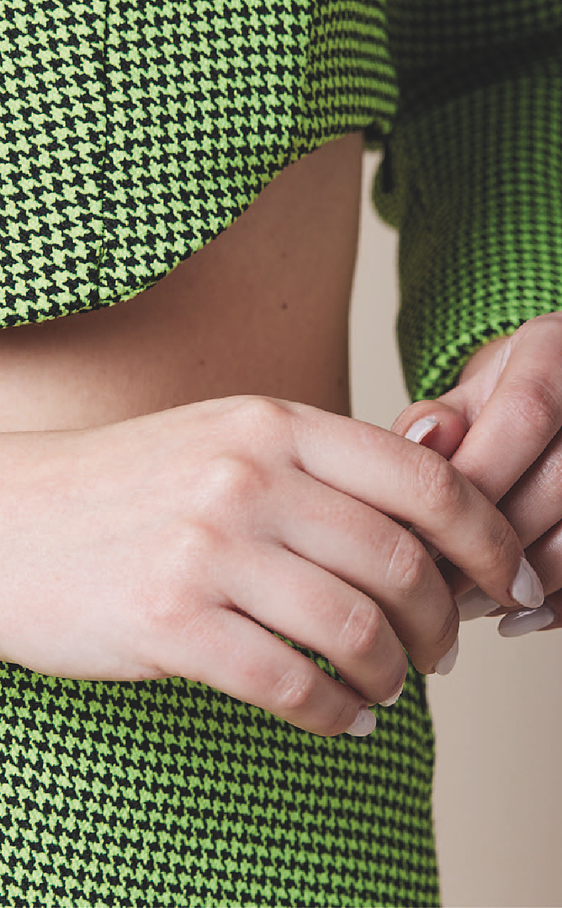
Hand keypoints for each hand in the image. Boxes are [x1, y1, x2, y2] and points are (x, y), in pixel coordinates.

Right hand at [0, 396, 533, 737]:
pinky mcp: (168, 623)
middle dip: (444, 621)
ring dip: (394, 674)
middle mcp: (243, 476)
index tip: (502, 581)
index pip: (423, 479)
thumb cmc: (106, 487)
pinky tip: (341, 719)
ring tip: (387, 688)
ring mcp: (205, 548)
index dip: (486, 538)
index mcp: (265, 423)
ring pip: (359, 629)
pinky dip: (337, 715)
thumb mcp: (211, 439)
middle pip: (403, 560)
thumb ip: (311, 459)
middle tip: (441, 650)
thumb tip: (437, 482)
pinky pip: (294, 684)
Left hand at [391, 313, 561, 634]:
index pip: (525, 416)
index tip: (417, 534)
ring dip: (527, 581)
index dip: (471, 484)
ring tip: (467, 606)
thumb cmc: (495, 408)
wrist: (555, 404)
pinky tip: (520, 617)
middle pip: (561, 481)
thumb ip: (431, 423)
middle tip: (435, 587)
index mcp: (555, 348)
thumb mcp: (459, 400)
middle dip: (490, 544)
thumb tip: (422, 443)